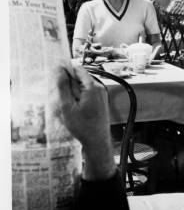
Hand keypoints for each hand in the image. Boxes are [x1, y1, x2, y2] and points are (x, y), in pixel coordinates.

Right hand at [55, 64, 113, 178]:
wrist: (97, 141)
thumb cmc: (82, 126)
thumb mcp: (67, 106)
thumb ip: (63, 86)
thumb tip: (60, 69)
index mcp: (92, 87)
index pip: (77, 68)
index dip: (65, 69)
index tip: (55, 76)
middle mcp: (99, 87)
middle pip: (80, 77)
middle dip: (68, 83)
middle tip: (61, 97)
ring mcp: (101, 94)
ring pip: (82, 86)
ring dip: (72, 92)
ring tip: (68, 106)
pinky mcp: (100, 101)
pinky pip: (87, 93)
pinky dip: (78, 98)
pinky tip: (74, 109)